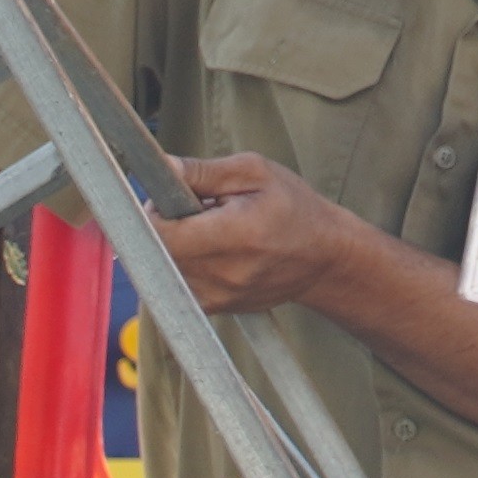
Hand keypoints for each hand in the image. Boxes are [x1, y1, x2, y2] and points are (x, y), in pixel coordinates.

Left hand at [149, 154, 368, 312]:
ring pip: (163, 267)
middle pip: (156, 251)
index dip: (153, 210)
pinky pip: (177, 282)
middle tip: (194, 209)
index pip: (159, 232)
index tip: (168, 197)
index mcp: (230, 236)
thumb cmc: (294, 209)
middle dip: (164, 225)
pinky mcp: (213, 309)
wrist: (324, 258)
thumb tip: (164, 168)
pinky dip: (184, 263)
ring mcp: (215, 297)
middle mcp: (219, 275)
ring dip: (175, 246)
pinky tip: (211, 250)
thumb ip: (204, 172)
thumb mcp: (255, 173)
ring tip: (208, 230)